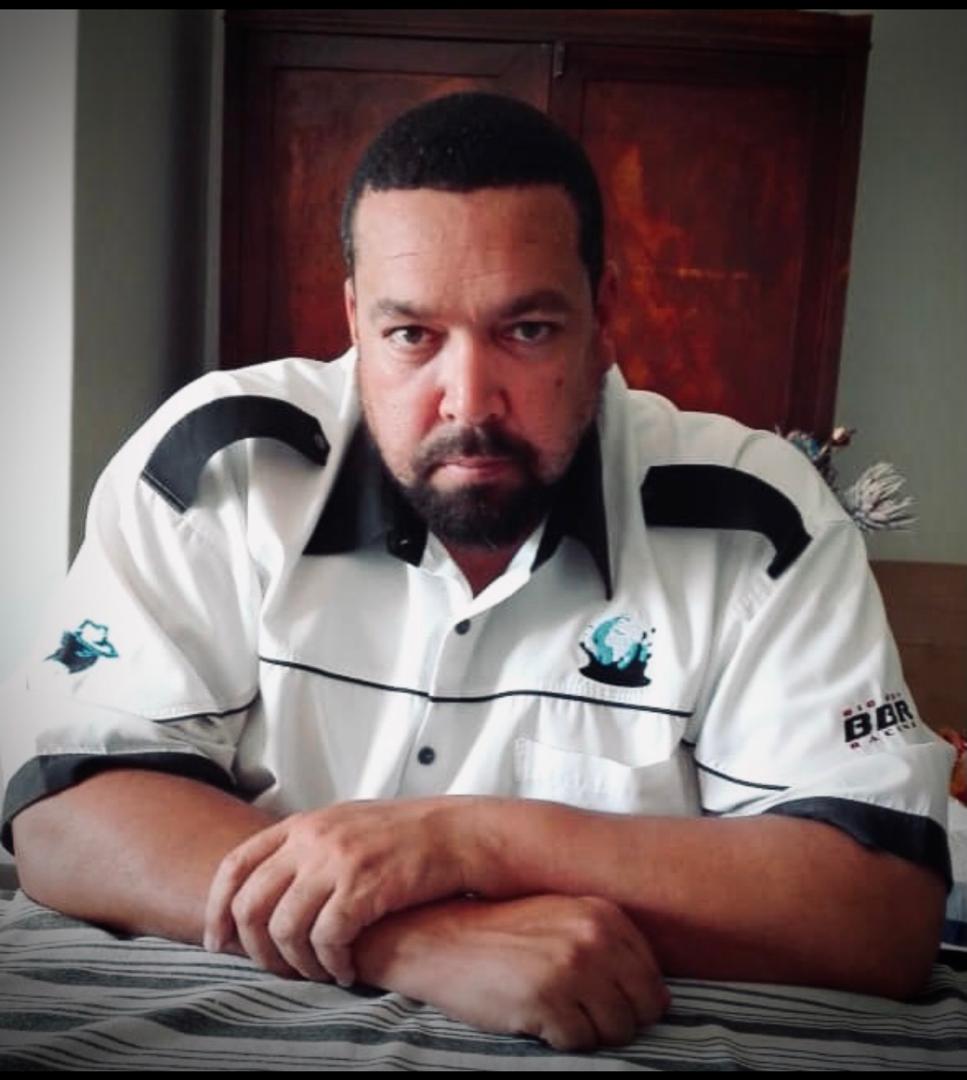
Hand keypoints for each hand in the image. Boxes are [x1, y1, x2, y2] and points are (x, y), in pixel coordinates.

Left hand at [203, 798, 471, 984]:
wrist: (457, 833)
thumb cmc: (405, 837)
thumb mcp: (345, 827)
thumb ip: (305, 849)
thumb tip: (265, 892)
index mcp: (303, 824)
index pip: (235, 865)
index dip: (217, 910)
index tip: (218, 943)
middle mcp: (313, 838)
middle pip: (251, 904)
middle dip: (257, 950)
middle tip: (279, 970)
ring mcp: (337, 860)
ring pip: (285, 929)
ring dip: (299, 964)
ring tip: (321, 973)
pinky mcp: (364, 885)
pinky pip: (328, 940)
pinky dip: (333, 965)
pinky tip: (349, 970)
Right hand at [358, 894, 669, 1050]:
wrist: (443, 938)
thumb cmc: (503, 932)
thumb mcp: (562, 919)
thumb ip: (607, 944)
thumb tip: (656, 997)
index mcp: (603, 914)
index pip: (652, 979)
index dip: (631, 1000)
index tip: (602, 1000)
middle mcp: (595, 937)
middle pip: (643, 1009)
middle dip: (617, 1020)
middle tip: (579, 1013)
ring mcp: (574, 968)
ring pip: (617, 1031)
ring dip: (589, 1032)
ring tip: (554, 1011)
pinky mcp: (549, 1000)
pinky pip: (581, 1043)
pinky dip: (561, 1039)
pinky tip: (535, 1016)